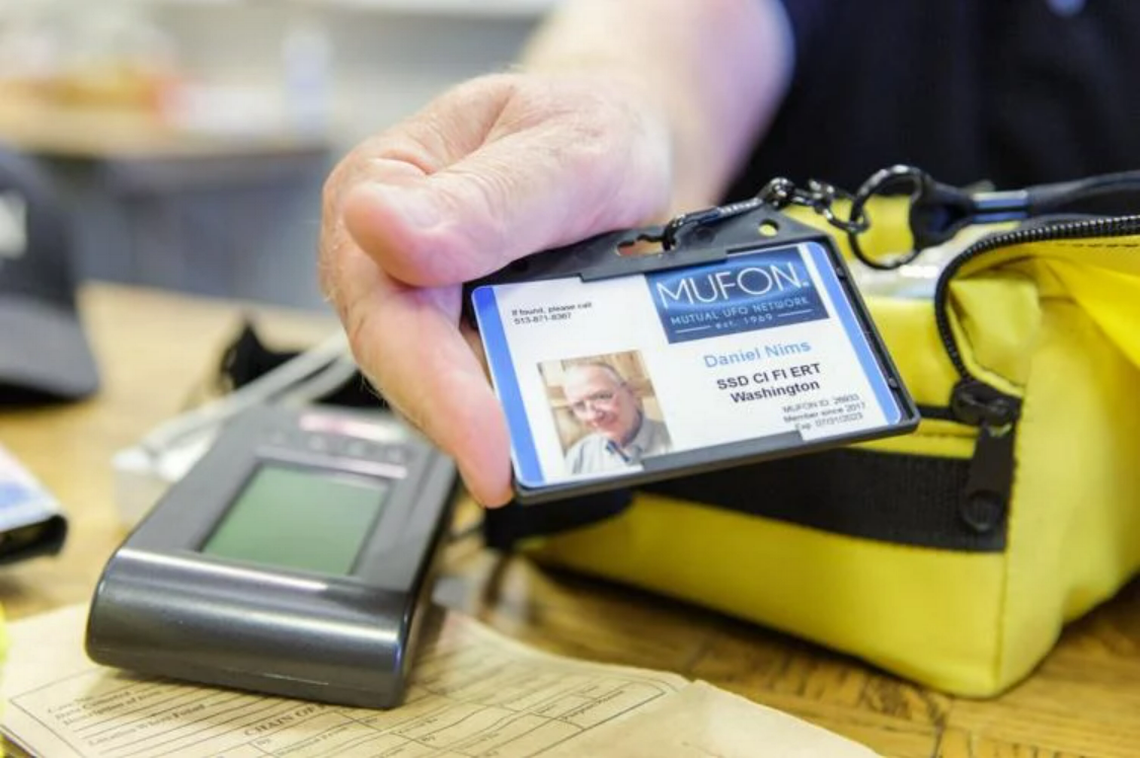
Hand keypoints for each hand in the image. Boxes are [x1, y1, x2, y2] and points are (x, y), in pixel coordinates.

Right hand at [320, 72, 672, 504]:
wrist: (629, 138)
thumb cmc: (592, 127)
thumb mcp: (565, 148)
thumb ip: (486, 196)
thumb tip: (377, 226)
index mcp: (385, 187)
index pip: (386, 305)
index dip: (432, 386)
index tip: (485, 444)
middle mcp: (389, 254)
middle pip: (402, 361)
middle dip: (462, 422)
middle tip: (523, 474)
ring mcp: (425, 300)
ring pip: (438, 387)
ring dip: (495, 419)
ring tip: (557, 444)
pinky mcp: (464, 334)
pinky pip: (480, 387)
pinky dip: (520, 407)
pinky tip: (557, 416)